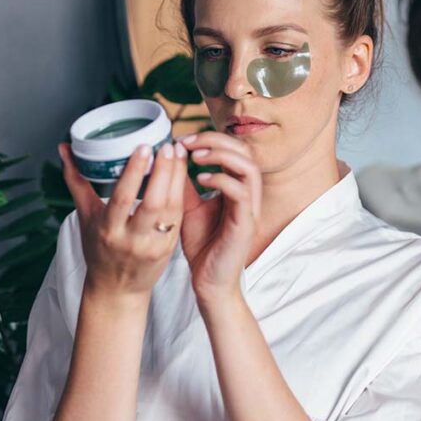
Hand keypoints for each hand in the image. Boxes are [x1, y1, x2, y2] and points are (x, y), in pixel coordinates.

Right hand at [57, 140, 186, 299]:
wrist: (117, 288)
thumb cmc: (99, 249)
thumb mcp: (85, 216)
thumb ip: (76, 180)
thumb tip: (65, 149)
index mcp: (108, 230)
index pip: (123, 199)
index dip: (134, 172)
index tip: (144, 147)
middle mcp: (131, 240)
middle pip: (153, 203)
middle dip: (164, 172)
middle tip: (168, 146)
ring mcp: (153, 246)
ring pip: (171, 209)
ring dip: (178, 179)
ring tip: (179, 154)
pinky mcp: (169, 248)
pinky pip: (179, 216)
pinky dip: (182, 193)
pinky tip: (183, 174)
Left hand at [175, 131, 261, 303]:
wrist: (209, 282)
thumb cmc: (202, 245)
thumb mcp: (187, 207)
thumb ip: (183, 183)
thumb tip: (170, 156)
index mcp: (237, 187)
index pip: (234, 150)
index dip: (210, 138)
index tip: (182, 140)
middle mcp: (248, 195)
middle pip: (245, 152)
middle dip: (216, 140)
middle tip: (187, 142)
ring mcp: (250, 209)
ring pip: (249, 167)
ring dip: (221, 155)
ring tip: (195, 156)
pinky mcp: (246, 224)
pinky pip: (242, 193)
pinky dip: (221, 180)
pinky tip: (199, 179)